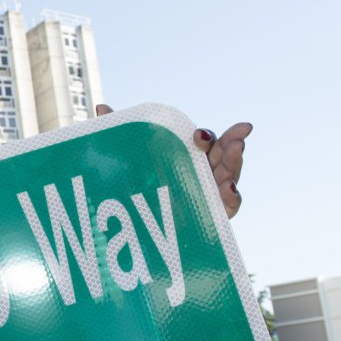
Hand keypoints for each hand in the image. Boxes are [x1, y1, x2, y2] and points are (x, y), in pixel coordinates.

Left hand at [96, 104, 251, 217]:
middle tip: (238, 135)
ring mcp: (211, 195)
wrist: (138, 232)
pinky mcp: (213, 217)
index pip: (204, 142)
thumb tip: (101, 108)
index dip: (208, 136)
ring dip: (236, 162)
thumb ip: (122, 137)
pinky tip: (229, 188)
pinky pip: (228, 207)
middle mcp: (204, 174)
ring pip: (230, 176)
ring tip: (238, 150)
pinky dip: (232, 196)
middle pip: (224, 156)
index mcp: (189, 158)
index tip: (198, 134)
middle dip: (232, 144)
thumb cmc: (140, 190)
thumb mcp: (130, 163)